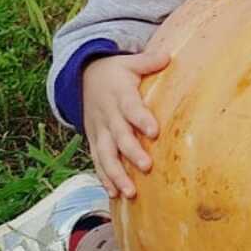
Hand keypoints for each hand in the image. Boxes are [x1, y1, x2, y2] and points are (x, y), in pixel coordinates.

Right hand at [81, 43, 169, 200]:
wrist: (83, 79)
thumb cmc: (115, 73)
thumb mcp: (128, 62)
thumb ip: (148, 61)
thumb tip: (167, 56)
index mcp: (119, 96)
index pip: (131, 108)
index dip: (141, 119)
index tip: (154, 131)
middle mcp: (108, 116)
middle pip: (120, 137)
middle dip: (132, 153)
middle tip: (146, 166)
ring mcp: (100, 132)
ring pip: (106, 155)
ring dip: (117, 174)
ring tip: (130, 191)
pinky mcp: (95, 142)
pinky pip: (98, 162)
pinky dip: (104, 178)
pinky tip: (114, 194)